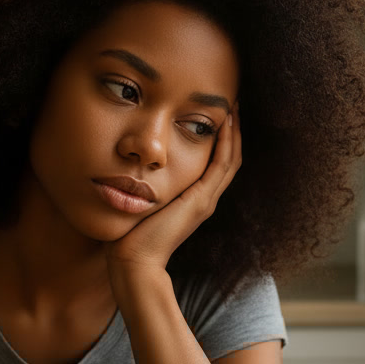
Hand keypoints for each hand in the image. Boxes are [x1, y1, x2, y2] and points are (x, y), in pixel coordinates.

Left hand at [107, 103, 241, 279]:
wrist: (134, 260)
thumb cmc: (129, 234)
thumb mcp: (141, 200)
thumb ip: (144, 184)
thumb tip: (129, 163)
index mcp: (193, 199)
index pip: (216, 163)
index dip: (221, 138)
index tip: (218, 113)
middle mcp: (205, 199)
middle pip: (230, 159)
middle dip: (233, 131)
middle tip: (233, 103)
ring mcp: (206, 200)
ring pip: (231, 159)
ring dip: (234, 132)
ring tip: (234, 106)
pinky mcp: (200, 201)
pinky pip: (222, 165)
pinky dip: (227, 142)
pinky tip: (227, 122)